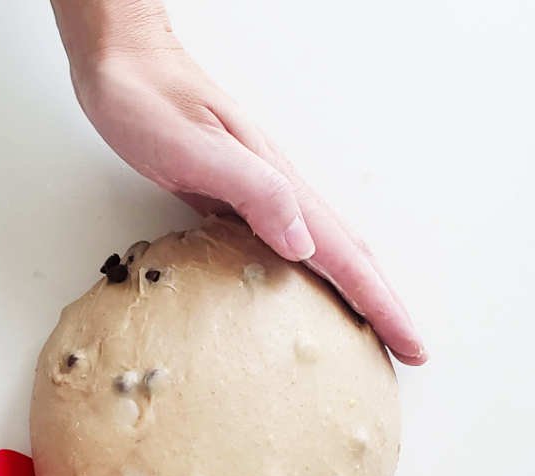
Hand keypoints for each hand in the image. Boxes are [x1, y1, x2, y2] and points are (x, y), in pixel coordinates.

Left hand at [61, 16, 425, 363]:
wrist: (123, 65)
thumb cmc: (148, 102)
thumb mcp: (195, 147)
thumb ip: (253, 190)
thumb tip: (304, 244)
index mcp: (277, 183)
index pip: (345, 255)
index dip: (381, 304)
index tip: (412, 346)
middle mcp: (278, 190)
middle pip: (346, 256)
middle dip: (381, 306)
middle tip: (406, 350)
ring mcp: (259, 195)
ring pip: (321, 254)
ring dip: (351, 294)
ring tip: (369, 332)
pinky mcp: (234, 198)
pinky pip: (284, 247)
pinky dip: (308, 278)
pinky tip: (303, 293)